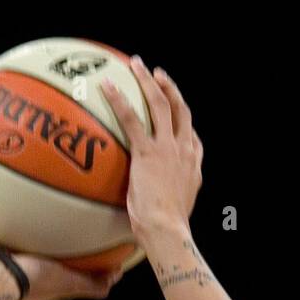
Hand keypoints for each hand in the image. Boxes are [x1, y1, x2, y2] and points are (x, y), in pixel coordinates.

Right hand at [0, 195, 123, 299]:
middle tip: (16, 202)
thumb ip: (92, 283)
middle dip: (7, 224)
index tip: (48, 231)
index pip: (30, 259)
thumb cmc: (30, 282)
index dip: (37, 247)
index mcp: (22, 277)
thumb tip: (117, 275)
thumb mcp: (68, 282)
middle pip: (3, 240)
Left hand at [100, 57, 202, 246]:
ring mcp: (168, 149)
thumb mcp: (175, 215)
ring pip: (161, 103)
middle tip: (158, 74)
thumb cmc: (168, 233)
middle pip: (180, 110)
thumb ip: (168, 203)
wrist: (168, 233)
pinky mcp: (148, 152)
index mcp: (193, 166)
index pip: (193, 138)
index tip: (177, 113)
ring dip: (148, 81)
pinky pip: (131, 118)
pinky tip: (106, 85)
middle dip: (169, 88)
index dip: (185, 123)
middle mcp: (185, 151)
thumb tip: (152, 214)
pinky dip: (118, 99)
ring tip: (137, 65)